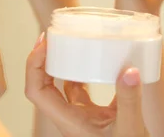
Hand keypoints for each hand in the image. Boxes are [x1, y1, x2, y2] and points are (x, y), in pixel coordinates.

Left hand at [25, 34, 148, 136]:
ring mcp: (83, 119)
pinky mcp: (97, 118)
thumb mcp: (130, 129)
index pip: (36, 91)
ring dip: (61, 65)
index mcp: (69, 122)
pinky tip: (98, 60)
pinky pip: (84, 91)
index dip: (33, 65)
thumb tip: (130, 70)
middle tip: (52, 36)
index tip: (44, 43)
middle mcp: (71, 119)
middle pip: (43, 85)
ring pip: (62, 87)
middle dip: (43, 59)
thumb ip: (130, 100)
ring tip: (69, 42)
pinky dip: (86, 74)